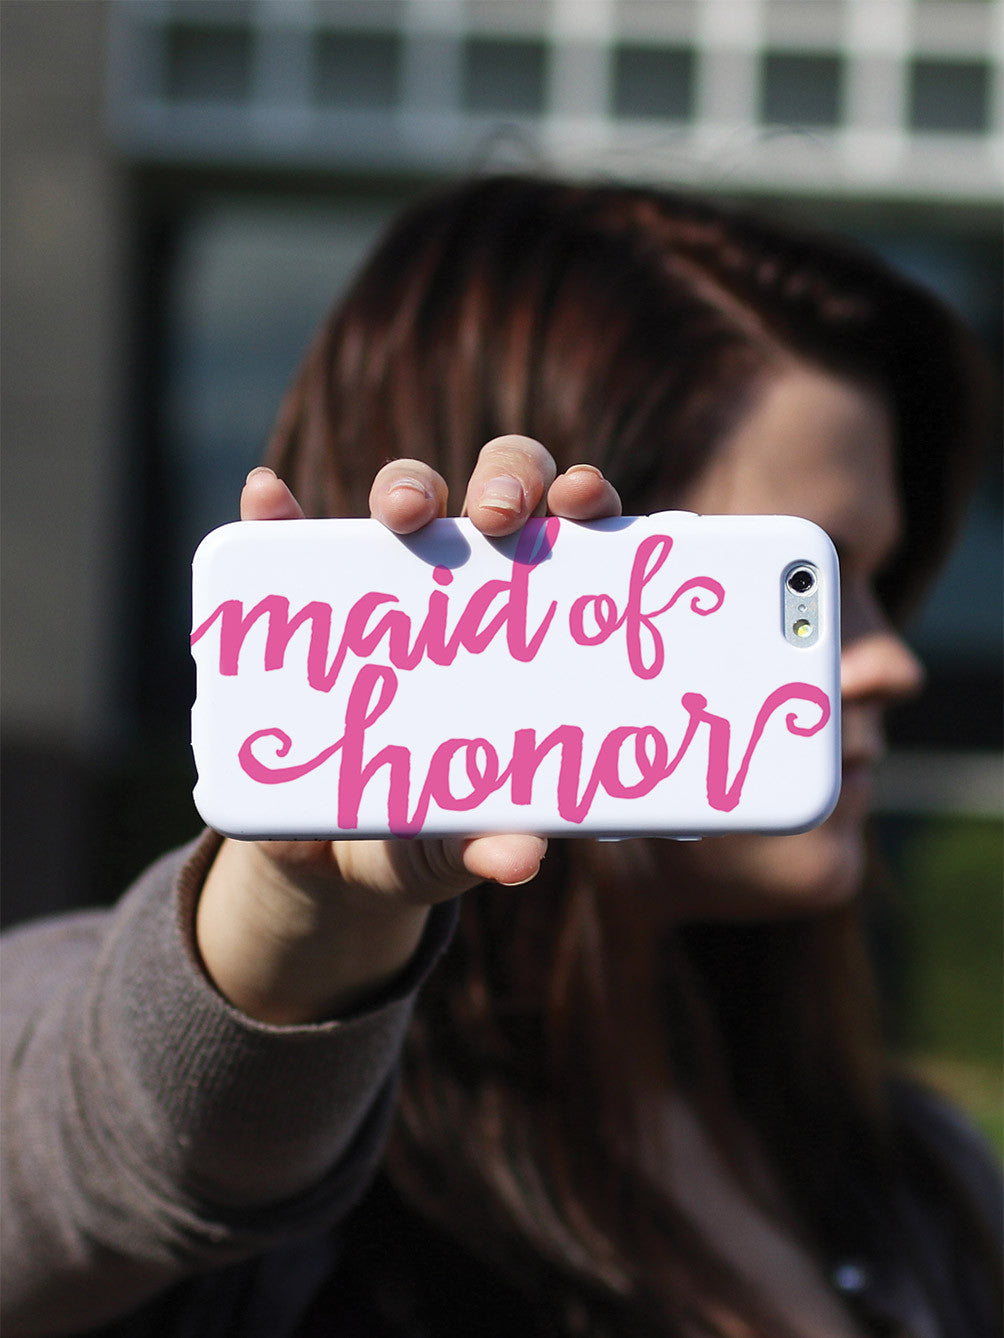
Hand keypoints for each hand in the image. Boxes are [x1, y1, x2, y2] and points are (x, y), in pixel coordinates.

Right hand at [196, 437, 621, 1023]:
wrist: (330, 857)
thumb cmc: (427, 831)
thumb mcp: (457, 840)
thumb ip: (487, 841)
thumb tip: (522, 858)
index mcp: (532, 623)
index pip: (574, 535)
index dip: (586, 500)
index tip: (583, 501)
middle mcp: (467, 581)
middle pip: (499, 492)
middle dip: (506, 479)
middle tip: (498, 517)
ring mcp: (385, 583)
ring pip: (407, 496)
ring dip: (408, 485)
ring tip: (402, 514)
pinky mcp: (305, 599)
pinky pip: (284, 539)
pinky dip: (273, 512)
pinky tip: (267, 497)